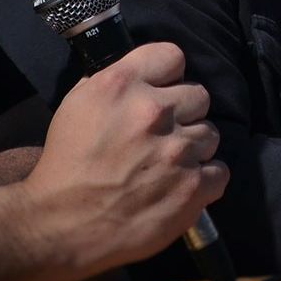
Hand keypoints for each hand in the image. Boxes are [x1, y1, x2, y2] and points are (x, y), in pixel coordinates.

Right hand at [22, 42, 228, 271]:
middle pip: (199, 95)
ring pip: (210, 134)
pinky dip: (204, 179)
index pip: (172, 56)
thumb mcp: (77, 105)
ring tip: (169, 163)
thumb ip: (113, 82)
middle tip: (164, 132)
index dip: (167, 74)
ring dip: (193, 147)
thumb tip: (142, 75)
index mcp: (122, 85)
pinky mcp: (192, 187)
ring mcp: (177, 151)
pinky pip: (219, 171)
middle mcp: (154, 112)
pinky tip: (182, 184)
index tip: (161, 90)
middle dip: (184, 112)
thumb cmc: (65, 166)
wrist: (61, 225)